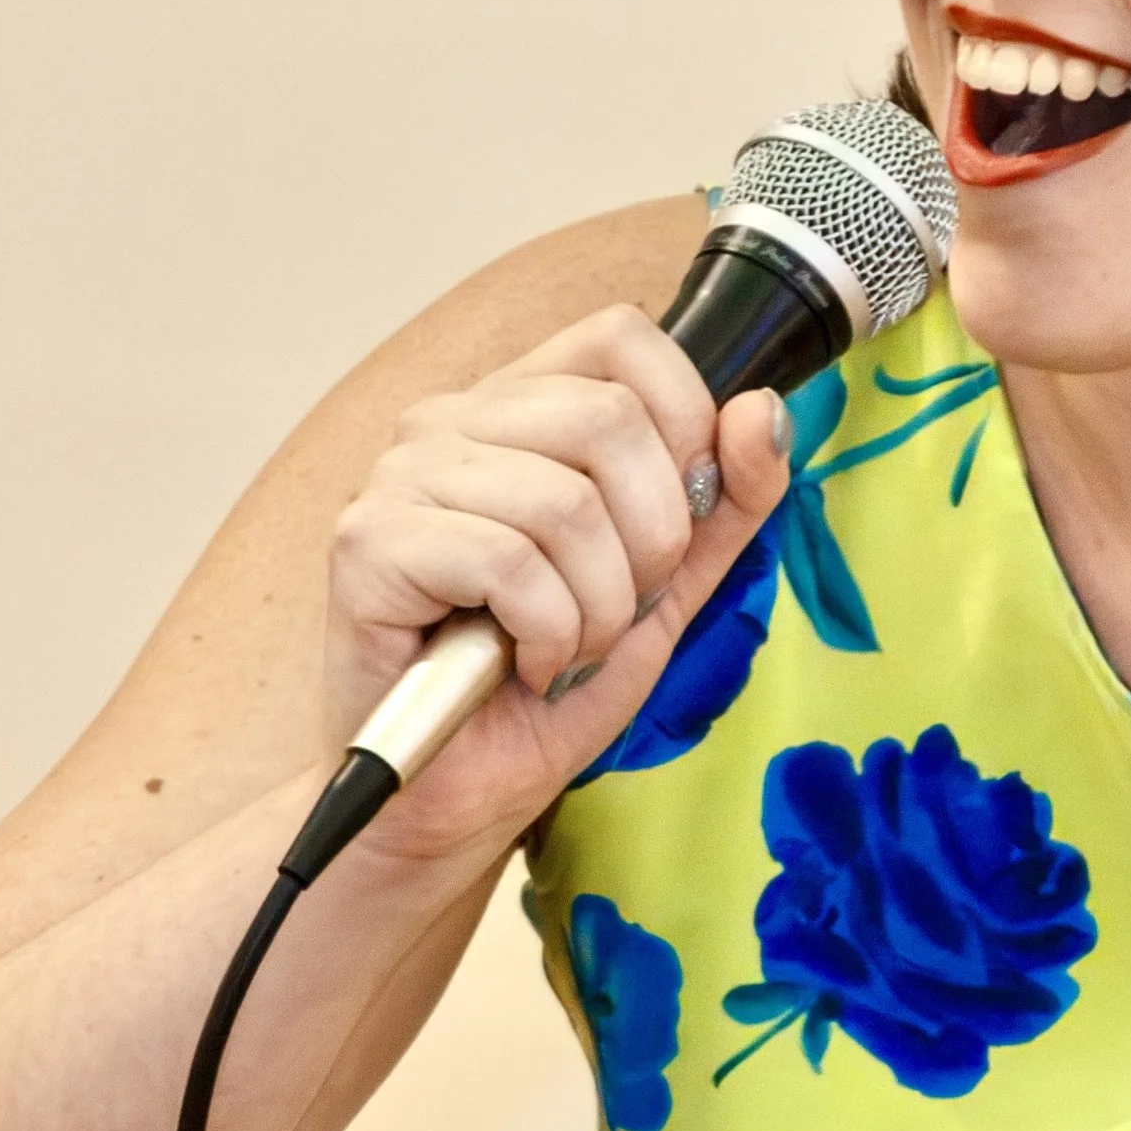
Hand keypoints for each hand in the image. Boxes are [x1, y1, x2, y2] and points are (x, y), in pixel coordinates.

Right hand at [323, 304, 792, 860]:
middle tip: (616, 610)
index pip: (623, 337)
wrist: (462, 793)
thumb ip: (725, 499)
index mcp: (521, 405)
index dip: (683, 424)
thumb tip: (762, 408)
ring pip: (566, 503)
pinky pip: (509, 564)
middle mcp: (451, 419)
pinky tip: (527, 666)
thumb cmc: (550, 681)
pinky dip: (549, 635)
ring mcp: (401, 474)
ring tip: (567, 646)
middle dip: (651, 542)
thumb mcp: (669, 585)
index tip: (675, 524)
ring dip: (599, 606)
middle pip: (609, 419)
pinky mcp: (368, 542)